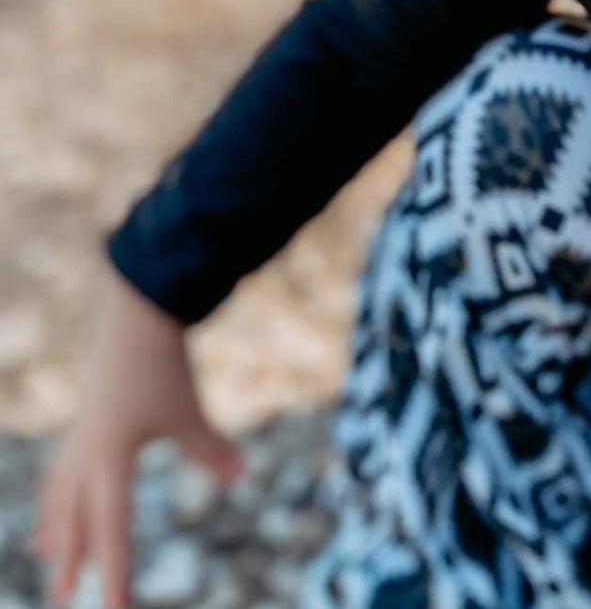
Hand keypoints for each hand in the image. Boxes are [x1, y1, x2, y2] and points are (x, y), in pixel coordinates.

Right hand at [29, 267, 245, 608]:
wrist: (134, 311)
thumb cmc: (162, 365)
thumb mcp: (187, 411)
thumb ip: (210, 448)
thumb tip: (244, 475)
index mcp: (109, 462)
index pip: (111, 532)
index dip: (115, 575)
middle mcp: (86, 453)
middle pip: (74, 519)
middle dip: (71, 558)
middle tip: (62, 597)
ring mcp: (80, 432)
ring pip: (61, 492)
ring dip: (56, 525)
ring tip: (44, 553)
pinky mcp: (84, 415)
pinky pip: (64, 465)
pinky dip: (59, 490)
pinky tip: (60, 494)